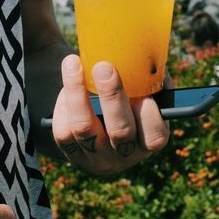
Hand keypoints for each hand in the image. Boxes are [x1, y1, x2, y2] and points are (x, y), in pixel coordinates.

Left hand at [51, 54, 169, 175]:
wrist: (95, 121)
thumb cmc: (126, 100)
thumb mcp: (143, 94)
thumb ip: (148, 80)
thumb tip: (146, 59)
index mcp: (147, 142)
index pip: (155, 137)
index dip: (150, 116)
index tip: (144, 92)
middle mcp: (123, 155)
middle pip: (120, 131)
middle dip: (112, 97)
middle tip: (103, 67)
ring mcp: (97, 158)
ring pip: (84, 128)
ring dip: (77, 92)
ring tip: (73, 63)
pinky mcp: (72, 154)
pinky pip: (63, 131)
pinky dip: (63, 104)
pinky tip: (67, 85)